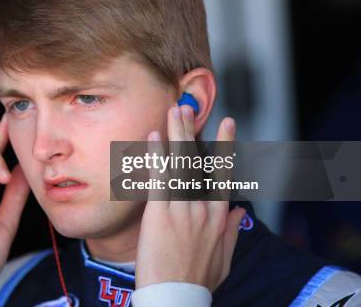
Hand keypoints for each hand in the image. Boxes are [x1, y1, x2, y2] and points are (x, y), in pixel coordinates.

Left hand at [135, 105, 245, 290]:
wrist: (176, 299)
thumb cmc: (197, 282)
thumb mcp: (224, 259)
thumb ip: (232, 232)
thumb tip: (241, 211)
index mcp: (219, 217)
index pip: (223, 173)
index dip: (225, 146)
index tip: (228, 123)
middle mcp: (203, 208)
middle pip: (198, 161)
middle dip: (193, 130)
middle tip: (188, 105)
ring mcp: (182, 209)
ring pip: (180, 164)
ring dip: (176, 134)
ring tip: (173, 110)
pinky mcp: (160, 214)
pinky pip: (159, 179)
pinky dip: (156, 156)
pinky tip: (152, 137)